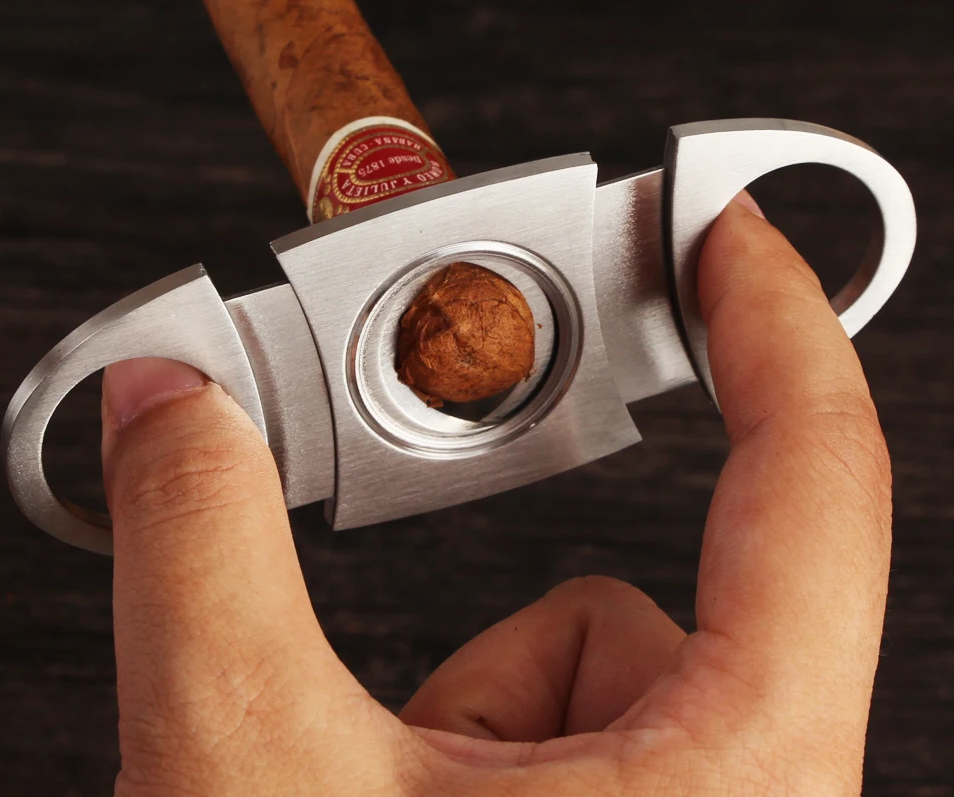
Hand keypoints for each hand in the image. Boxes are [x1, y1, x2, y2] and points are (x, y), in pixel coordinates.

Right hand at [99, 196, 890, 795]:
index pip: (814, 477)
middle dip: (503, 622)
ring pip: (596, 672)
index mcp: (741, 780)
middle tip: (451, 616)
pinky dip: (483, 749)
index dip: (776, 325)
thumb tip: (163, 410)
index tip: (732, 235)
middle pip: (645, 596)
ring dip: (476, 707)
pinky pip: (572, 734)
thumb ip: (201, 556)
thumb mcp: (251, 780)